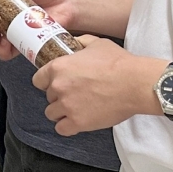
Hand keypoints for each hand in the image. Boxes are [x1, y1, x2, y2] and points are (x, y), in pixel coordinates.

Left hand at [31, 36, 163, 135]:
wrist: (135, 83)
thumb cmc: (118, 63)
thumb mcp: (96, 43)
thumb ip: (80, 43)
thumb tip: (75, 43)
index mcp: (58, 67)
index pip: (38, 80)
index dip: (47, 82)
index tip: (56, 84)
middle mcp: (58, 87)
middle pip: (48, 96)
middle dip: (59, 96)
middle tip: (75, 94)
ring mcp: (67, 106)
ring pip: (51, 113)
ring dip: (61, 112)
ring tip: (76, 109)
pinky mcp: (77, 122)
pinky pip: (62, 129)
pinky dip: (68, 126)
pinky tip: (77, 121)